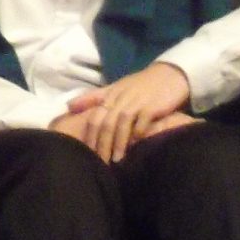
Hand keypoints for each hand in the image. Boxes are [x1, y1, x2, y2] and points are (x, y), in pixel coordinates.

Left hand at [59, 61, 192, 162]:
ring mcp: (137, 102)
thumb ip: (94, 97)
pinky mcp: (153, 106)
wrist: (170, 75)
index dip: (89, 136)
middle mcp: (121, 98)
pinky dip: (137, 134)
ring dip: (118, 143)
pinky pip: (142, 122)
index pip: (94, 117)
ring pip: (121, 124)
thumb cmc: (140, 85)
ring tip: (116, 160)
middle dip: (101, 144)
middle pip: (106, 123)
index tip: (86, 154)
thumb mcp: (116, 88)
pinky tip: (136, 146)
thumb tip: (69, 105)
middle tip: (100, 164)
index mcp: (110, 95)